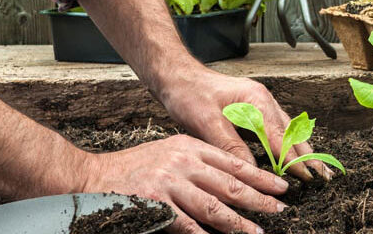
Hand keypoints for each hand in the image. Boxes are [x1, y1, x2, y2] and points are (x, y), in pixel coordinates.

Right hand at [84, 134, 288, 233]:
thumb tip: (233, 180)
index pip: (233, 162)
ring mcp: (169, 182)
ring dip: (238, 222)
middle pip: (229, 183)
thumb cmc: (135, 167)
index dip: (259, 176)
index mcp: (189, 147)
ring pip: (213, 206)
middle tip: (280, 209)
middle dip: (258, 198)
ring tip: (257, 231)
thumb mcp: (170, 152)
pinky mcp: (154, 203)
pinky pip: (186, 224)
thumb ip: (199, 163)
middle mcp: (182, 162)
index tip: (280, 187)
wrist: (92, 176)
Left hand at [162, 71, 332, 180]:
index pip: (280, 136)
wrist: (176, 75)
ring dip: (300, 150)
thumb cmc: (189, 93)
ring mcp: (259, 103)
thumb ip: (230, 145)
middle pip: (291, 132)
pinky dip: (286, 144)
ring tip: (314, 169)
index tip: (306, 177)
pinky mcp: (252, 109)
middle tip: (322, 177)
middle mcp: (263, 100)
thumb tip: (250, 170)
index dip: (293, 159)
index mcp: (256, 99)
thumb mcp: (206, 121)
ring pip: (287, 130)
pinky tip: (291, 155)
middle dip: (307, 155)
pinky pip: (276, 128)